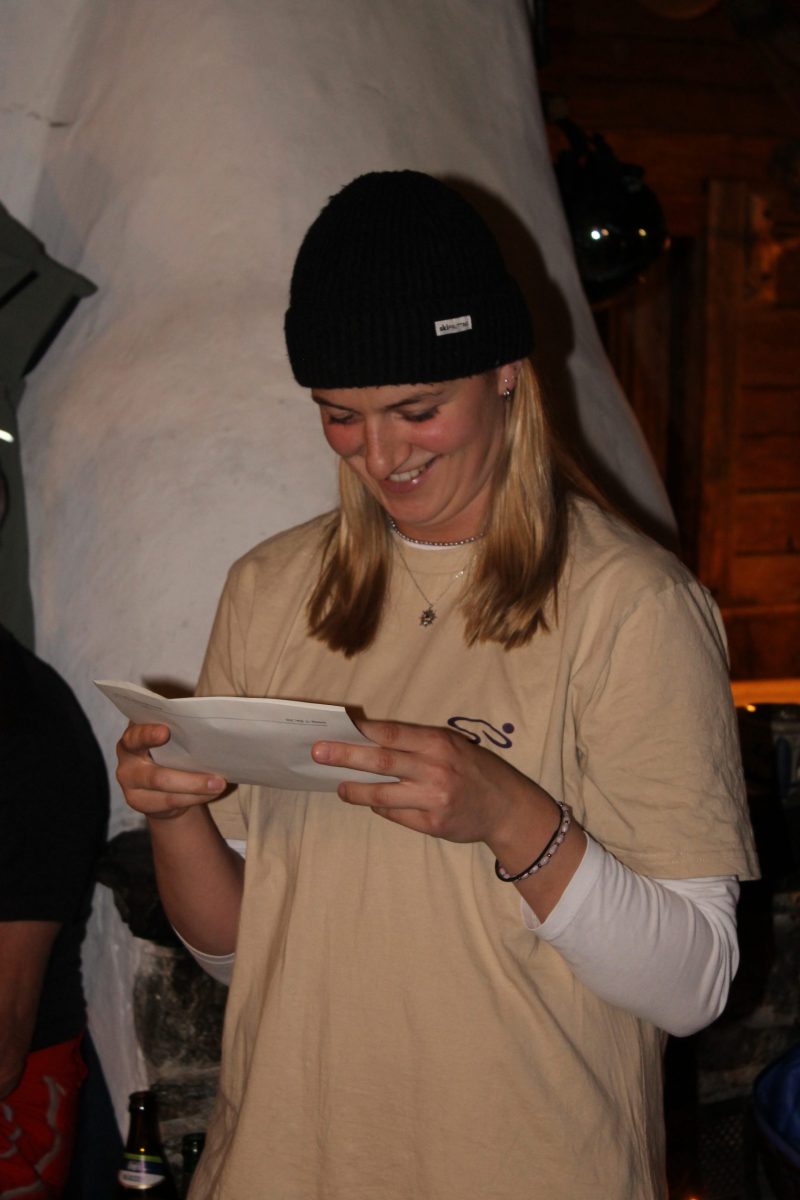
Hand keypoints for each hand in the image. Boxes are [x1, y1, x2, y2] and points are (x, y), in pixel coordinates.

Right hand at [116, 722, 225, 820]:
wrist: (157, 777)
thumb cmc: (168, 746)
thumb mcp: (171, 735)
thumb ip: (179, 731)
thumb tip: (210, 729)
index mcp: (133, 735)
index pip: (136, 736)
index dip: (149, 734)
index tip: (166, 732)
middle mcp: (127, 759)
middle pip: (156, 776)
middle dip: (190, 780)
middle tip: (219, 780)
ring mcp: (129, 783)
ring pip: (166, 792)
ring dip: (197, 790)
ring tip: (220, 786)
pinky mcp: (138, 801)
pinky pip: (169, 802)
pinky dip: (194, 797)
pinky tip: (211, 793)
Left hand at [311, 719, 546, 847]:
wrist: (507, 808)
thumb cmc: (474, 770)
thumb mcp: (453, 746)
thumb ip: (417, 743)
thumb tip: (370, 739)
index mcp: (439, 743)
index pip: (392, 733)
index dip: (362, 730)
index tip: (339, 727)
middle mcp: (435, 769)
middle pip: (380, 761)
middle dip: (345, 756)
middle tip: (318, 753)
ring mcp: (433, 799)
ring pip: (382, 794)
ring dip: (355, 790)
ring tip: (339, 787)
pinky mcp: (432, 824)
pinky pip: (395, 815)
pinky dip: (381, 808)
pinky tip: (372, 803)